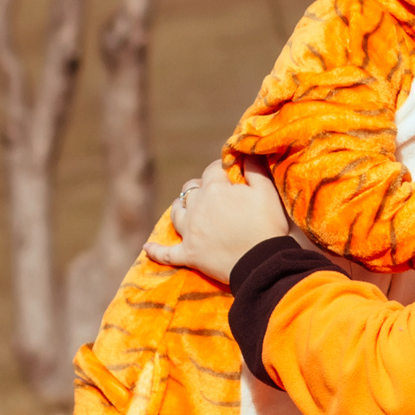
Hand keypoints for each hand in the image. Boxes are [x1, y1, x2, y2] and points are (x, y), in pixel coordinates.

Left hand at [144, 159, 290, 281]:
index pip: (213, 169)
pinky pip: (166, 253)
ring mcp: (189, 232)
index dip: (222, 168)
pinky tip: (146, 248)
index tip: (232, 171)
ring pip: (176, 212)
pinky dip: (156, 251)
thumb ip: (255, 168)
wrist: (262, 264)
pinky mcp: (188, 255)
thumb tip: (246, 151)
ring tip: (184, 206)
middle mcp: (196, 207)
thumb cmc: (267, 226)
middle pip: (191, 188)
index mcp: (214, 189)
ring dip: (180, 206)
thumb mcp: (267, 192)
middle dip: (200, 186)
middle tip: (214, 192)